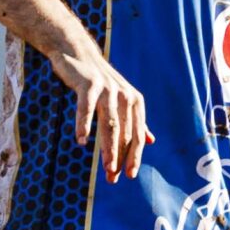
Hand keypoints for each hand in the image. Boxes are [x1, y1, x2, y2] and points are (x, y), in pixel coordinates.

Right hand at [45, 41, 151, 179]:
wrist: (77, 52)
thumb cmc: (99, 81)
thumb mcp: (121, 99)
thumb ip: (136, 120)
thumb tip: (151, 141)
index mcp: (135, 101)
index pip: (137, 134)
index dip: (134, 156)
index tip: (129, 175)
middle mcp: (125, 95)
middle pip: (124, 132)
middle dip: (120, 157)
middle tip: (113, 177)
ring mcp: (107, 89)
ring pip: (109, 123)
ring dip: (108, 147)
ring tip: (106, 167)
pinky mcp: (88, 84)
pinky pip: (86, 108)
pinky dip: (83, 125)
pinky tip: (81, 141)